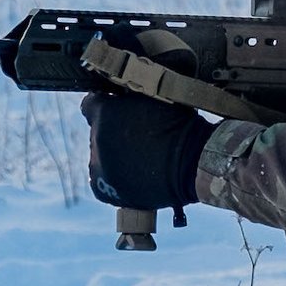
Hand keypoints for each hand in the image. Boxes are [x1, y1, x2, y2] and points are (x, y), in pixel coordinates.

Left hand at [84, 91, 214, 211]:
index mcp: (104, 113)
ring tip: (140, 158)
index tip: (118, 111)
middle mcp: (96, 140)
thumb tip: (119, 95)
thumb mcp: (153, 97)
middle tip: (137, 138)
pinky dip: (114, 179)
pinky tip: (134, 174)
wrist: (193, 164)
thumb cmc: (180, 127)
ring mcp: (99, 167)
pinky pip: (102, 181)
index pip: (91, 105)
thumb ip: (128, 96)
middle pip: (97, 133)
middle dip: (111, 134)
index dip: (106, 107)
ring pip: (99, 158)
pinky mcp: (103, 190)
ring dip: (112, 157)